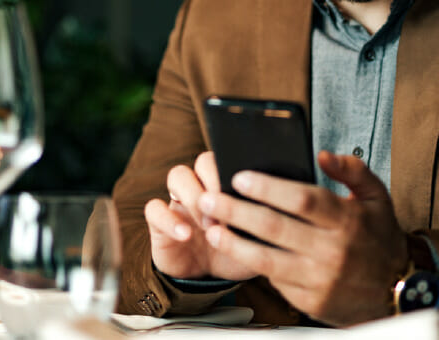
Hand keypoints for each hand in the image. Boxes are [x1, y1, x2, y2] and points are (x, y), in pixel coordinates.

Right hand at [143, 151, 259, 281]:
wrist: (210, 281)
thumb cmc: (238, 253)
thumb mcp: (258, 239)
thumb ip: (267, 221)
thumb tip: (284, 205)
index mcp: (226, 185)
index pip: (229, 158)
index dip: (234, 170)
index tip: (245, 191)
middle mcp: (202, 186)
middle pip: (202, 161)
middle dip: (215, 182)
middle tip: (226, 209)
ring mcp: (179, 201)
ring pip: (178, 175)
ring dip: (194, 196)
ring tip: (208, 224)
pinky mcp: (159, 221)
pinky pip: (154, 209)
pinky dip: (169, 219)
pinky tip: (186, 235)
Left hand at [197, 151, 408, 325]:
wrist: (396, 292)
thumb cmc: (380, 238)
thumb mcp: (377, 197)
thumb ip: (352, 170)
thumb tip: (322, 154)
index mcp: (348, 220)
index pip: (302, 200)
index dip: (268, 188)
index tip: (240, 177)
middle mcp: (333, 251)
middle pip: (275, 227)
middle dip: (236, 211)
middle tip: (209, 198)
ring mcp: (320, 279)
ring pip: (266, 259)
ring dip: (233, 243)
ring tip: (211, 227)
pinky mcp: (310, 301)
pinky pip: (275, 280)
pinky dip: (252, 265)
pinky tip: (234, 250)